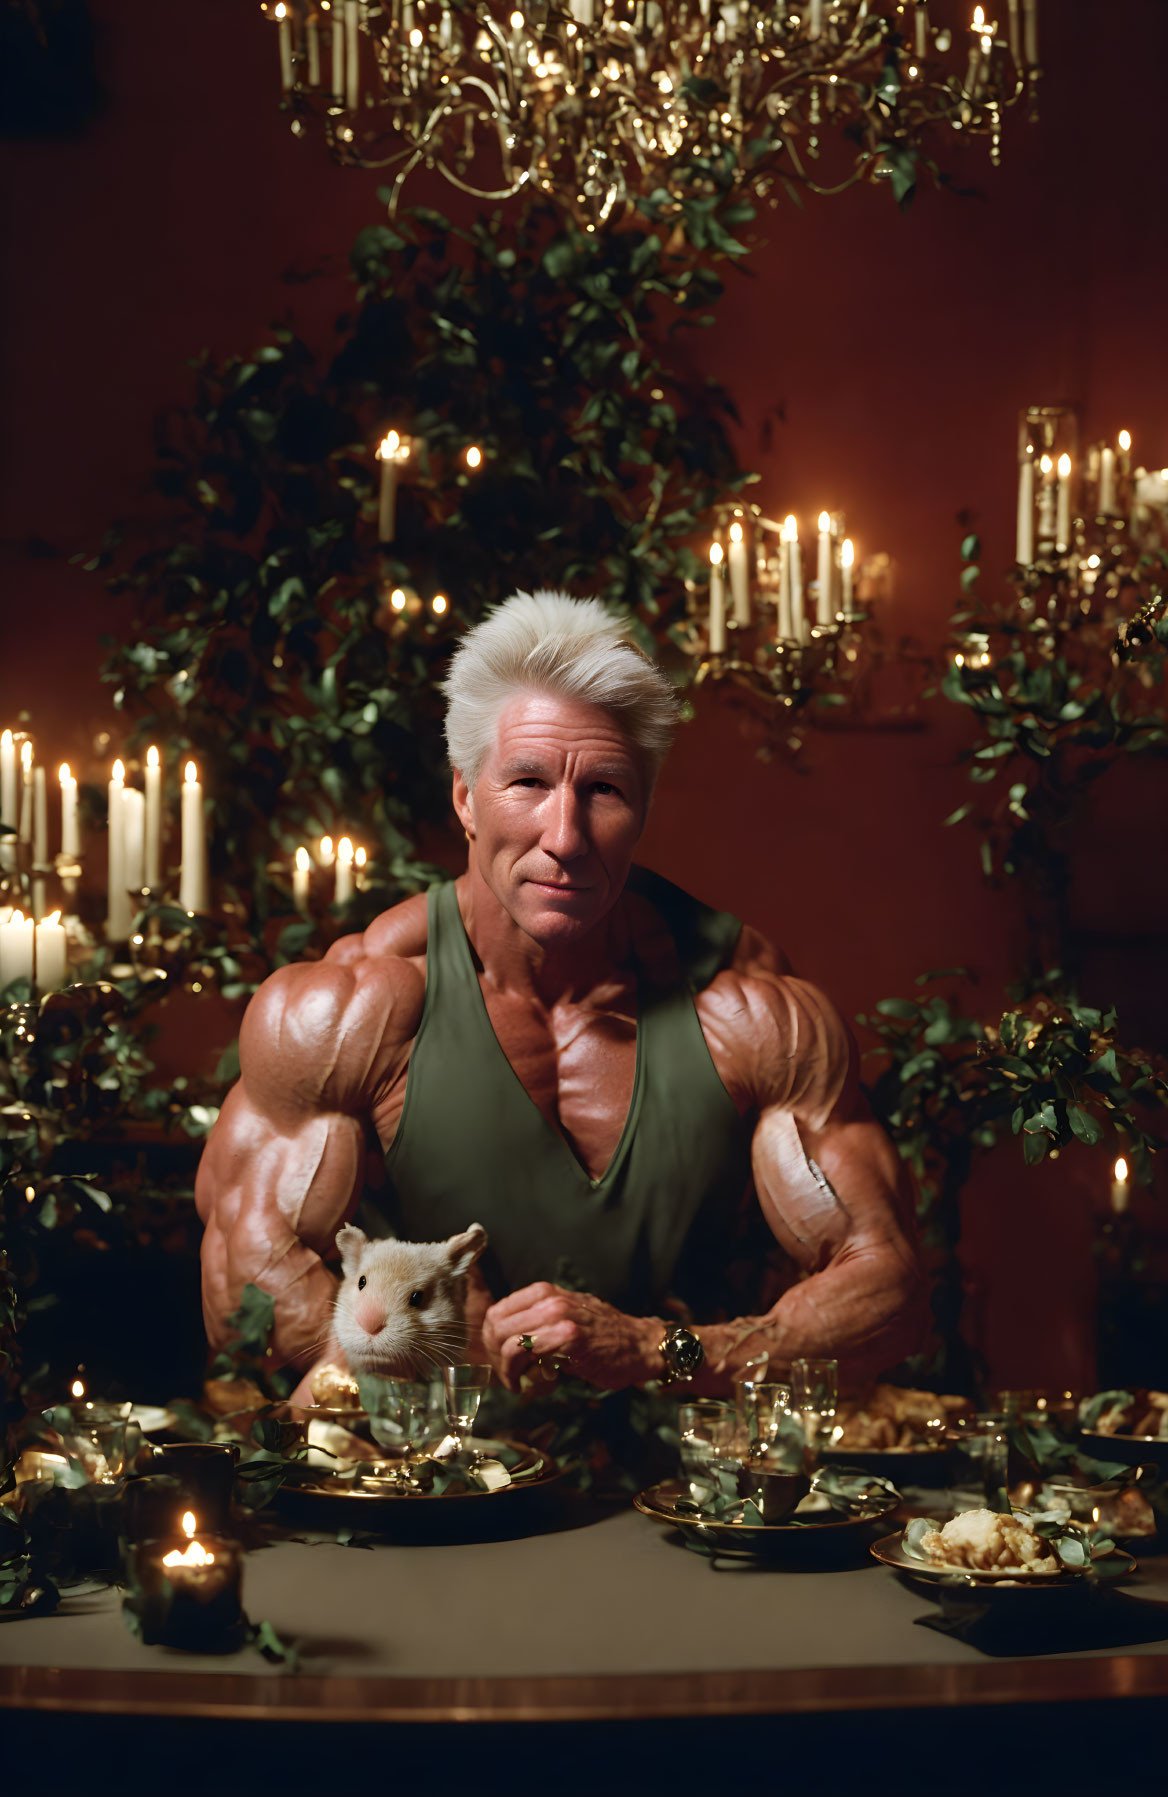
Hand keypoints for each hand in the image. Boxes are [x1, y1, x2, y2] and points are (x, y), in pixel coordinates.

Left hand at [482, 1283, 662, 1392]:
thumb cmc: (600, 1337)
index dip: (492, 1342)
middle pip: (495, 1328)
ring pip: (507, 1342)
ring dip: (507, 1370)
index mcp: (544, 1292)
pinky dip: (523, 1375)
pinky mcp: (569, 1337)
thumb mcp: (564, 1319)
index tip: (502, 1361)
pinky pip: (527, 1355)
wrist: (639, 1345)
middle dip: (495, 1358)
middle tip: (509, 1376)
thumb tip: (501, 1345)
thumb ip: (535, 1325)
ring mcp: (559, 1316)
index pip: (495, 1313)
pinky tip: (536, 1384)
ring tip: (520, 1382)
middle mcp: (548, 1299)